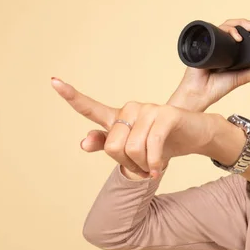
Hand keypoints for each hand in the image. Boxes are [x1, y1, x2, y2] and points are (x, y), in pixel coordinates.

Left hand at [51, 77, 214, 178]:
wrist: (195, 137)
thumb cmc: (164, 143)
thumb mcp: (134, 152)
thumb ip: (108, 147)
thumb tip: (83, 143)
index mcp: (119, 117)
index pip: (90, 108)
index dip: (71, 96)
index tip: (53, 81)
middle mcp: (130, 109)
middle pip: (112, 146)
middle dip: (127, 163)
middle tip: (142, 165)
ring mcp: (148, 109)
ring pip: (131, 148)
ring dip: (143, 165)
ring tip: (153, 165)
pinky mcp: (166, 114)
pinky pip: (151, 145)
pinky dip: (154, 163)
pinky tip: (158, 167)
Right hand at [168, 18, 249, 111]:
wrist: (200, 93)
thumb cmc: (217, 86)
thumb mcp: (243, 77)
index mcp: (231, 50)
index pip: (241, 32)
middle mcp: (222, 44)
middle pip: (233, 25)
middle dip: (245, 22)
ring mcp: (213, 42)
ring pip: (224, 25)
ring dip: (237, 25)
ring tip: (248, 30)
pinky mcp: (205, 43)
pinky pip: (214, 31)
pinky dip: (225, 30)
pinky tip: (235, 37)